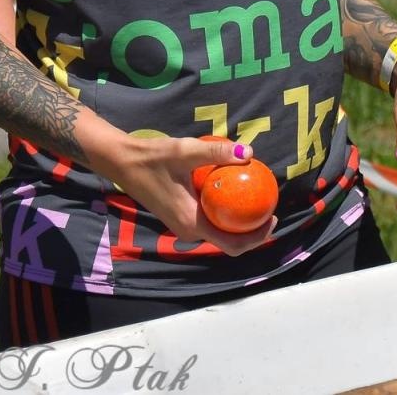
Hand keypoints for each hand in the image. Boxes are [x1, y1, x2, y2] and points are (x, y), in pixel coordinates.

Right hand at [93, 133, 273, 254]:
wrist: (123, 162)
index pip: (232, 244)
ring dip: (242, 222)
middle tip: (271, 208)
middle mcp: (189, 231)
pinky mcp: (183, 217)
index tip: (273, 218)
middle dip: (254, 230)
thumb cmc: (153, 158)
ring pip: (221, 232)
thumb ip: (217, 153)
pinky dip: (228, 213)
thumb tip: (249, 152)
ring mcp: (185, 226)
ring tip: (259, 200)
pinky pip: (212, 221)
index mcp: (192, 223)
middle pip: (230, 241)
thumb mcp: (186, 151)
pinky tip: (238, 192)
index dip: (257, 238)